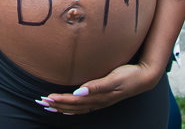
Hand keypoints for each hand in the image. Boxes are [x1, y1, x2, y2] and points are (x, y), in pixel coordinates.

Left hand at [37, 63, 158, 114]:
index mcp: (98, 97)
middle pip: (73, 106)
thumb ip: (97, 85)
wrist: (144, 78)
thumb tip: (79, 91)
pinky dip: (72, 109)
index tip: (46, 98)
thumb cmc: (129, 76)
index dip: (59, 101)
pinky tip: (67, 108)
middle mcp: (98, 101)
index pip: (74, 101)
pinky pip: (84, 107)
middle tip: (40, 102)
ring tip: (48, 104)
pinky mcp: (102, 98)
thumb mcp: (114, 78)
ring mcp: (100, 101)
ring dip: (61, 107)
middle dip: (56, 105)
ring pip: (77, 108)